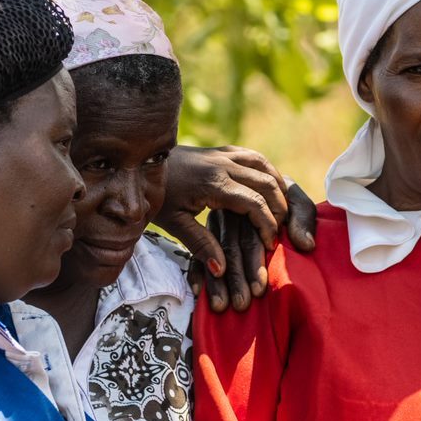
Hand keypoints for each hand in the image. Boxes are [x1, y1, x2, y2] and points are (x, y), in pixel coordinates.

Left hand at [154, 146, 316, 307]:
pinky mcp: (222, 150)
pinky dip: (268, 171)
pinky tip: (270, 186)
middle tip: (280, 230)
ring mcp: (224, 154)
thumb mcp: (174, 224)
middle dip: (279, 208)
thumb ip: (200, 245)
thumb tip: (222, 270)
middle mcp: (223, 165)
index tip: (269, 243)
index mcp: (213, 184)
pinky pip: (254, 157)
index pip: (254, 203)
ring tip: (281, 210)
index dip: (267, 225)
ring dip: (278, 187)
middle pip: (267, 184)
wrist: (140, 163)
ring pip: (265, 166)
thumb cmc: (156, 196)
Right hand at [201, 183, 317, 312]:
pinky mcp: (205, 233)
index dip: (255, 264)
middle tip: (242, 304)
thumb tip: (306, 245)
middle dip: (236, 279)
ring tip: (221, 306)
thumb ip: (303, 220)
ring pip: (214, 254)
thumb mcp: (300, 206)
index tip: (260, 289)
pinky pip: (196, 255)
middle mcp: (231, 214)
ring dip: (217, 282)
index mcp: (253, 206)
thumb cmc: (291, 208)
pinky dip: (198, 273)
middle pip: (231, 249)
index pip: (251, 237)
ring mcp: (216, 224)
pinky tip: (199, 293)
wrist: (278, 201)